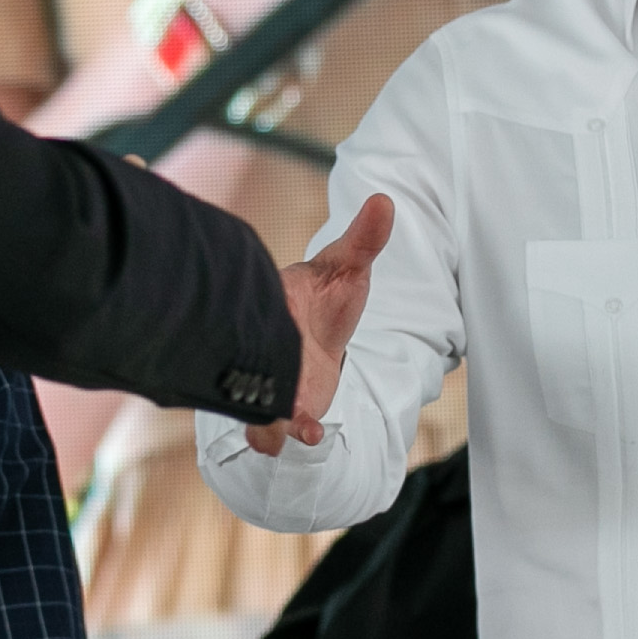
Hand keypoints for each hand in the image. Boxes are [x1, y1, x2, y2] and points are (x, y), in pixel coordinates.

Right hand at [249, 197, 392, 454]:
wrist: (311, 334)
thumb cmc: (324, 299)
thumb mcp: (347, 268)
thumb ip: (363, 241)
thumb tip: (385, 202)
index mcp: (273, 309)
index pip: (257, 318)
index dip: (260, 330)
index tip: (277, 331)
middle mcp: (265, 351)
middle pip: (252, 374)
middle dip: (263, 387)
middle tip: (280, 398)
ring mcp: (272, 385)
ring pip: (256, 409)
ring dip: (268, 424)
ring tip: (290, 432)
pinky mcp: (284, 411)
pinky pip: (272, 430)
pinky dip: (288, 435)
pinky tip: (313, 436)